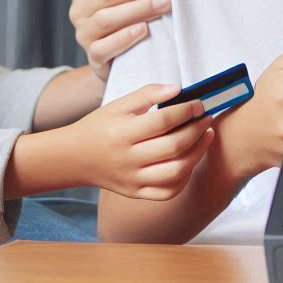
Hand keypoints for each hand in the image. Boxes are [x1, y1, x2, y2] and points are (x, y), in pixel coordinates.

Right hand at [69, 83, 214, 199]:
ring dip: (198, 153)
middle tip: (207, 118)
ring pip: (176, 172)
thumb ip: (147, 94)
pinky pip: (167, 191)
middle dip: (197, 130)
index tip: (199, 103)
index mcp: (123, 133)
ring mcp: (133, 180)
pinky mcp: (136, 193)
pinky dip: (184, 177)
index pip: (163, 121)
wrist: (74, 158)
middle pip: (173, 147)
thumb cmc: (99, 126)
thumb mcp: (118, 104)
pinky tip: (191, 160)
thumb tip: (177, 88)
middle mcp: (128, 159)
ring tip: (206, 137)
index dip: (186, 110)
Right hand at [70, 0, 171, 80]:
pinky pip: (105, 47)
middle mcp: (78, 10)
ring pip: (108, 18)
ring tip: (165, 3)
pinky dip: (125, 37)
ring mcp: (83, 35)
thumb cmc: (121, 11)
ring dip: (139, 9)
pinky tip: (144, 30)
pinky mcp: (93, 58)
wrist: (117, 57)